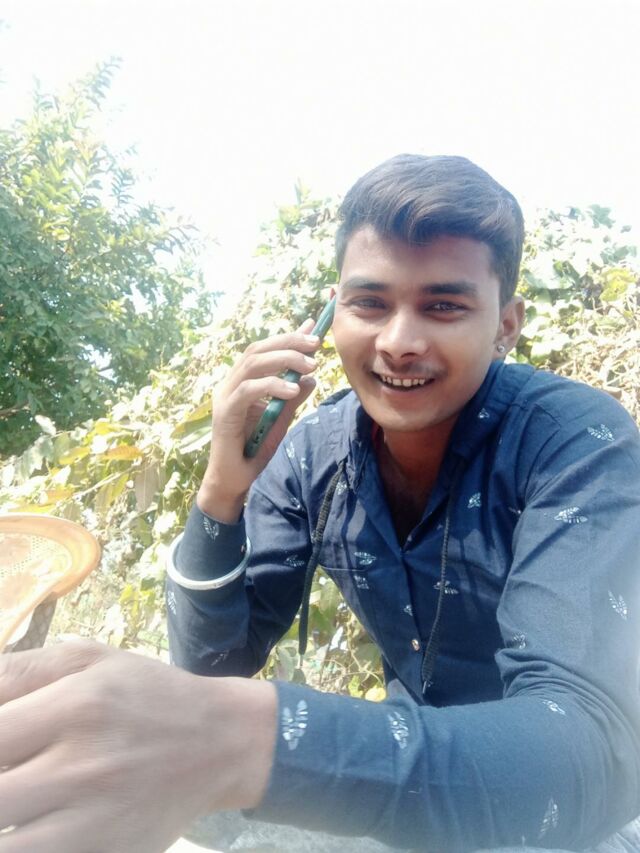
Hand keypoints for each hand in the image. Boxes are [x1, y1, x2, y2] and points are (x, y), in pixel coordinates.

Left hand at [0, 640, 276, 852]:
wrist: (222, 742)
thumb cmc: (146, 694)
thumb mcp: (89, 660)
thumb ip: (19, 671)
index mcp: (76, 704)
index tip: (1, 746)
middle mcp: (82, 766)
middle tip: (11, 769)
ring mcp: (93, 822)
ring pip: (9, 843)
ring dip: (6, 818)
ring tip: (20, 795)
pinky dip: (25, 839)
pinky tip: (36, 819)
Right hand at [198, 319, 319, 521]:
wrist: (234, 481)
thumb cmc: (254, 450)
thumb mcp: (280, 418)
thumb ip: (292, 397)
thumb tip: (310, 377)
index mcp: (242, 382)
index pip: (264, 350)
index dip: (287, 337)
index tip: (313, 329)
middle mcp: (230, 384)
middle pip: (257, 350)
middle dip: (288, 343)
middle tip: (316, 344)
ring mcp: (225, 397)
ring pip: (252, 365)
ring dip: (284, 360)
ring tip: (310, 366)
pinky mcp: (225, 413)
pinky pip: (247, 390)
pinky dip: (271, 386)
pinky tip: (293, 390)